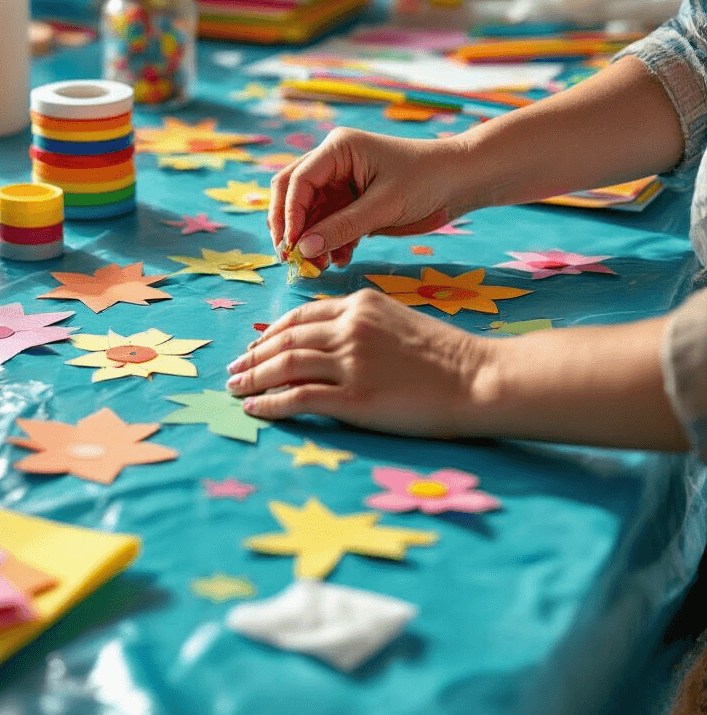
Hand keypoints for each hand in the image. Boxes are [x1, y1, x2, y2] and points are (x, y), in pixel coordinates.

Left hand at [225, 290, 490, 435]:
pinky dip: (270, 404)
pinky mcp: (356, 396)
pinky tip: (255, 410)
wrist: (480, 379)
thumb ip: (362, 324)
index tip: (253, 346)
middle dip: (253, 356)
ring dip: (253, 379)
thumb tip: (326, 340)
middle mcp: (350, 327)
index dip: (270, 333)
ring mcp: (352, 361)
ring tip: (235, 390)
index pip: (300, 316)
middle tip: (233, 370)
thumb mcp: (399, 321)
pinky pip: (298, 397)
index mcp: (360, 304)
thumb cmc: (447, 356)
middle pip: (285, 340)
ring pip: (285, 365)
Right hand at [268, 128, 468, 268]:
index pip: (297, 181)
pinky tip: (340, 259)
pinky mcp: (350, 200)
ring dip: (309, 240)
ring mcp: (340, 181)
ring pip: (307, 213)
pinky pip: (327, 223)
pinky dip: (328, 242)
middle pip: (292, 194)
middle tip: (293, 260)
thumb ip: (342, 227)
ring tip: (321, 266)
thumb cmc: (427, 181)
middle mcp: (332, 161)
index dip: (289, 215)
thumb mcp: (384, 206)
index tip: (291, 247)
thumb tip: (303, 249)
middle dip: (290, 228)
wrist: (461, 181)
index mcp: (338, 149)